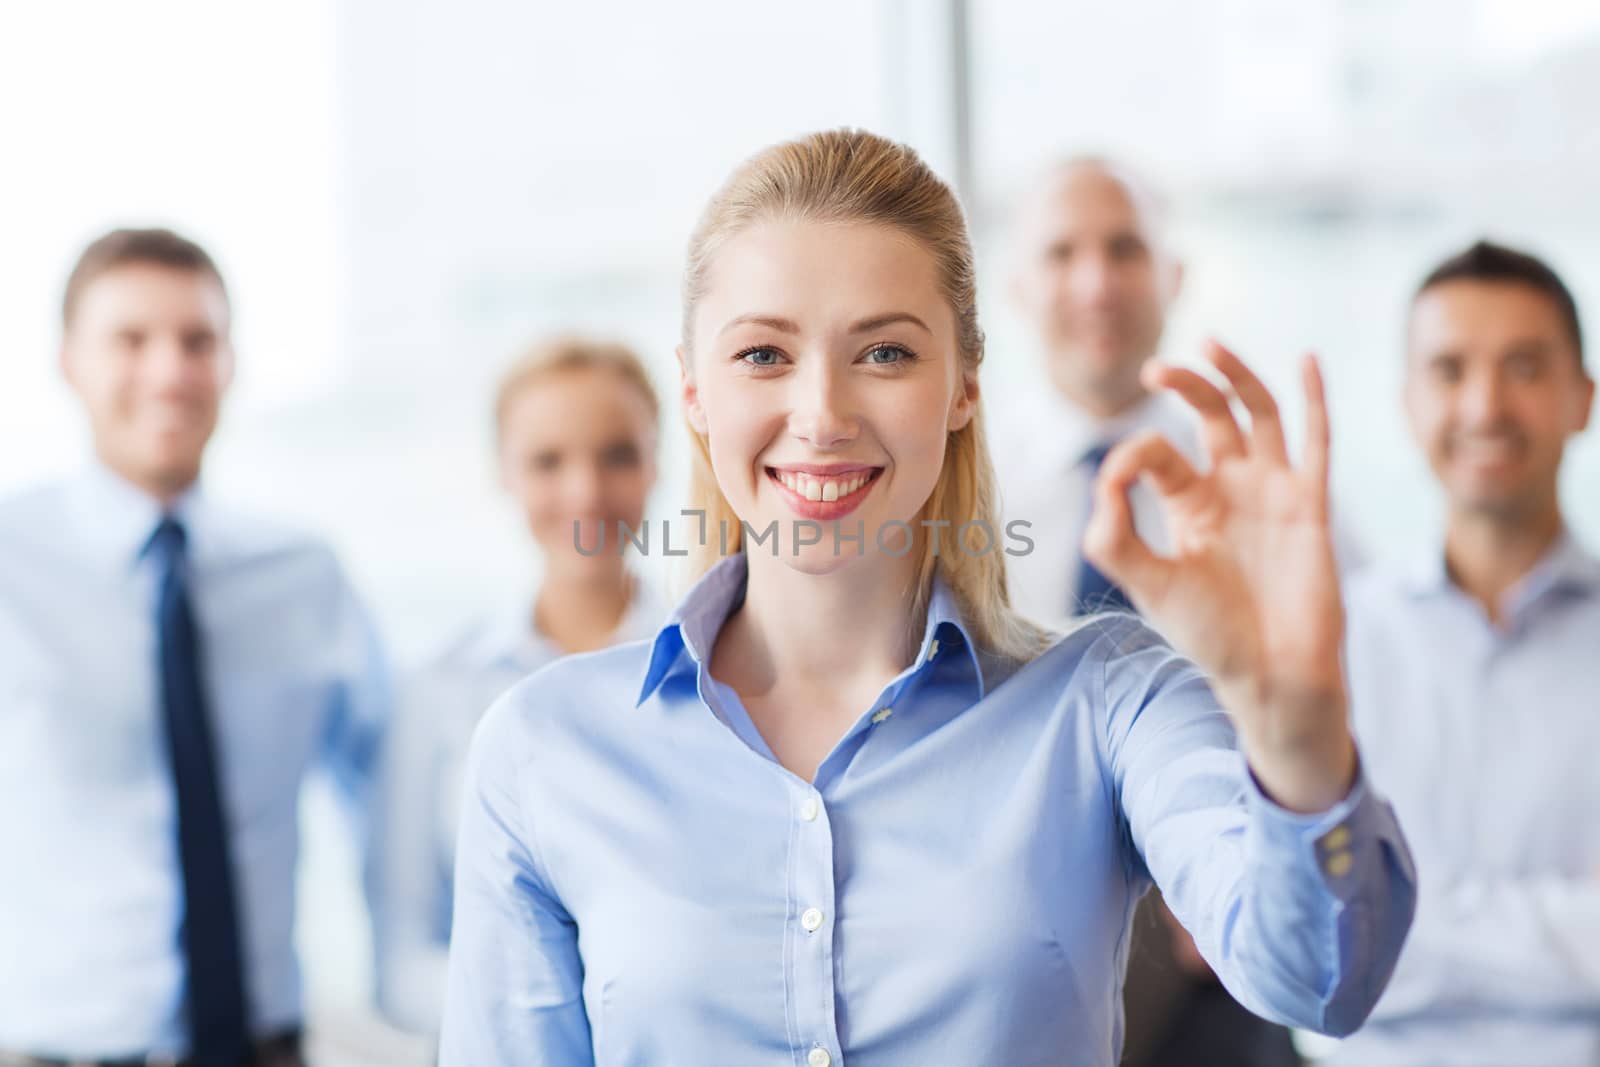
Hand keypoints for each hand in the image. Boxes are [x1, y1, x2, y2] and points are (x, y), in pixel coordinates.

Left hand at [1083, 340, 1355, 812]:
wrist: (1270, 674)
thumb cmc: (1209, 636)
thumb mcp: (1147, 584)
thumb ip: (1113, 536)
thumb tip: (1103, 479)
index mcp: (1189, 505)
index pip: (1159, 454)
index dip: (1133, 454)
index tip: (1117, 478)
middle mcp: (1232, 490)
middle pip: (1211, 416)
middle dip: (1185, 385)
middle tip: (1154, 366)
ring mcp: (1274, 493)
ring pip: (1259, 415)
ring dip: (1236, 377)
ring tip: (1209, 343)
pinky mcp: (1311, 504)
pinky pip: (1316, 442)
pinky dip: (1313, 400)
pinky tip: (1305, 361)